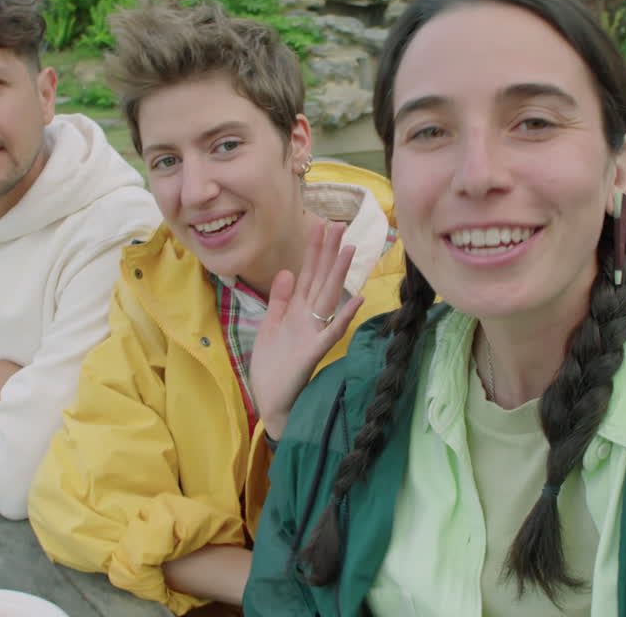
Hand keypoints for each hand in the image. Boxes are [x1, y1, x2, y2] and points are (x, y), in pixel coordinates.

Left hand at [251, 221, 364, 440]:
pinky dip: (343, 316)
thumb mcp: (270, 325)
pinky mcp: (313, 352)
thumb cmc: (272, 366)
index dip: (314, 250)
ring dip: (338, 274)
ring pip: (328, 298)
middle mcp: (308, 318)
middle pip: (320, 279)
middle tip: (339, 225)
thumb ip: (279, 300)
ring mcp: (313, 333)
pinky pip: (330, 332)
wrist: (271, 400)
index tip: (321, 225)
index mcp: (297, 311)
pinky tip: (355, 299)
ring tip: (349, 250)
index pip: (308, 273)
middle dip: (328, 252)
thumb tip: (288, 271)